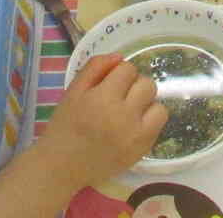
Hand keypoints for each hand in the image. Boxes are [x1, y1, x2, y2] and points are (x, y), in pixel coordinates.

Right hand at [33, 53, 165, 189]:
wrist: (63, 165)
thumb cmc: (65, 125)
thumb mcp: (73, 90)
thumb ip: (95, 67)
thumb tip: (120, 57)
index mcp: (104, 98)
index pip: (128, 70)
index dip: (118, 74)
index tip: (108, 84)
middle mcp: (124, 116)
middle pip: (147, 85)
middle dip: (134, 87)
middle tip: (118, 98)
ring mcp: (136, 136)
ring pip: (159, 107)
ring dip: (146, 106)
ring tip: (129, 113)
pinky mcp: (142, 151)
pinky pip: (158, 127)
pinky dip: (148, 123)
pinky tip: (131, 127)